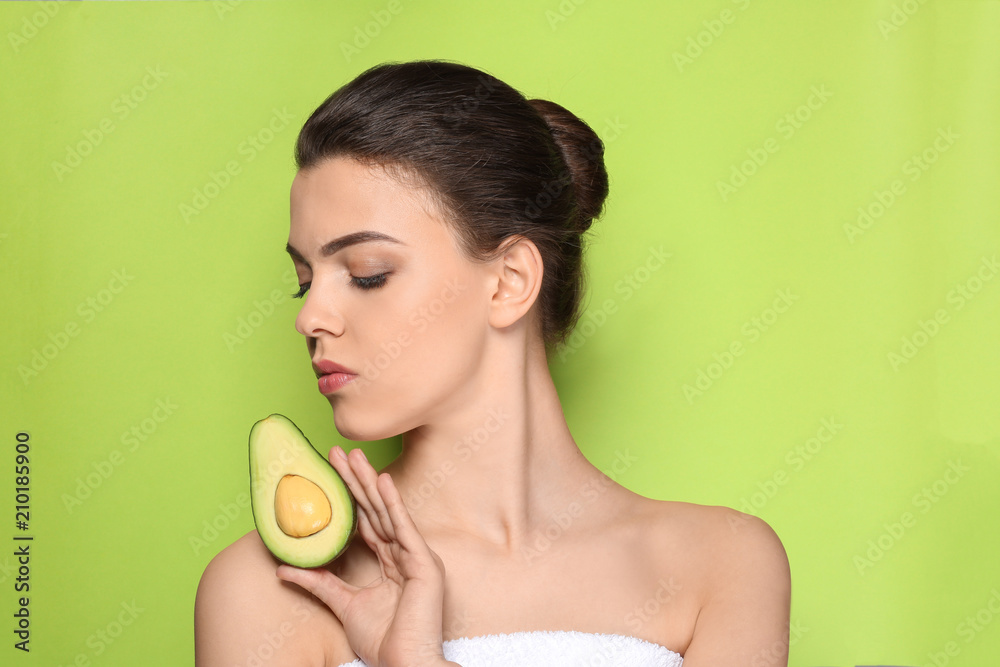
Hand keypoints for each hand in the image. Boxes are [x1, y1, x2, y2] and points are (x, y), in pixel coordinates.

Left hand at [276, 446, 449, 666]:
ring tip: (355, 457)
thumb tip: (284, 567)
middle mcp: (405, 553)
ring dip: (370, 483)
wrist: (404, 663)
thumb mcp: (343, 604)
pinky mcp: (424, 564)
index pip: (366, 520)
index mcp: (391, 561)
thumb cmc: (384, 640)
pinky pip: (404, 528)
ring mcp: (416, 557)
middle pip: (376, 510)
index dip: (349, 495)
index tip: (332, 471)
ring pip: (388, 512)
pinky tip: (382, 481)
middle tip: (339, 453)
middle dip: (356, 480)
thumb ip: (319, 583)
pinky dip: (393, 503)